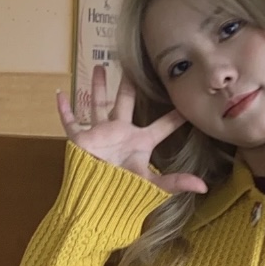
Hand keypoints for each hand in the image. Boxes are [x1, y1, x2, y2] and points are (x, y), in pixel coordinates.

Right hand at [57, 66, 206, 195]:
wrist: (95, 200)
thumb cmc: (124, 190)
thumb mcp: (152, 185)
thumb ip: (176, 182)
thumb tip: (204, 187)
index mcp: (139, 142)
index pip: (161, 126)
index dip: (173, 116)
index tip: (183, 102)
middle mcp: (120, 133)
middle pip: (125, 103)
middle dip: (128, 86)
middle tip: (132, 67)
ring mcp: (99, 134)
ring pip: (98, 104)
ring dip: (97, 86)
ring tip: (99, 66)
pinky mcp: (80, 139)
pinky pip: (70, 121)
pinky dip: (64, 109)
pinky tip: (60, 94)